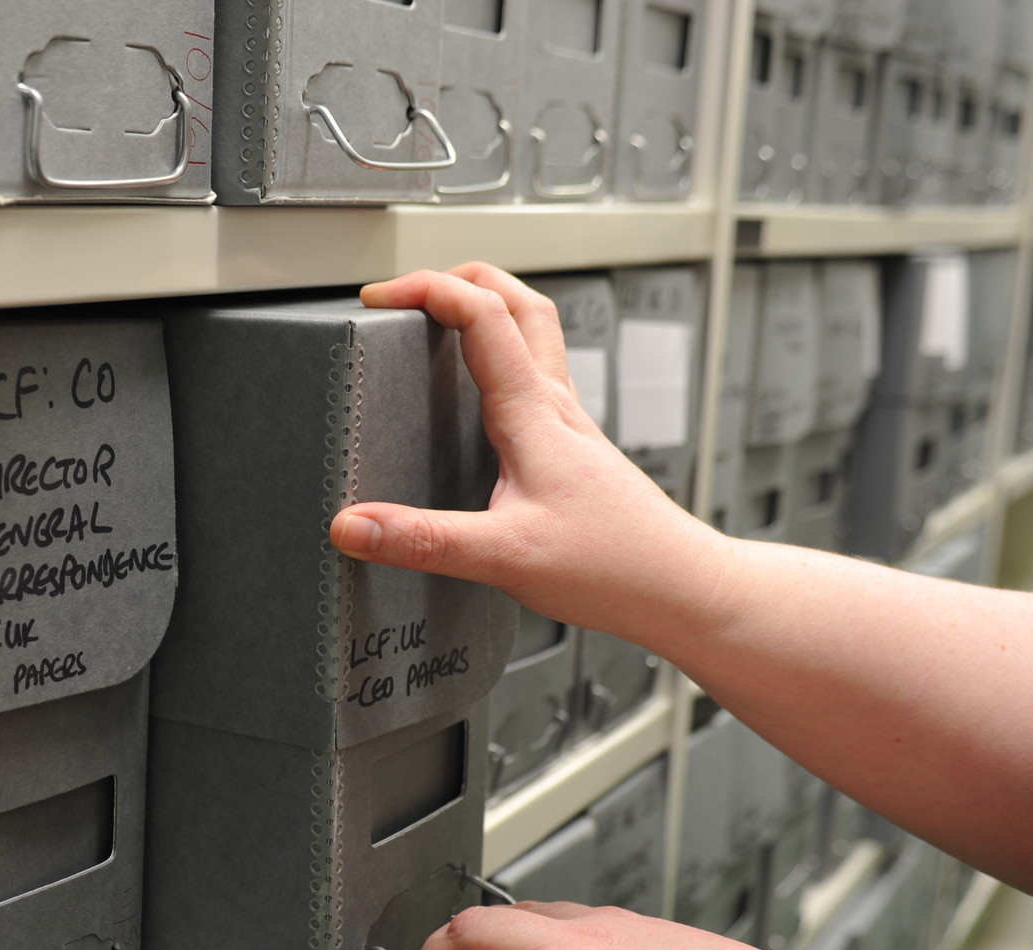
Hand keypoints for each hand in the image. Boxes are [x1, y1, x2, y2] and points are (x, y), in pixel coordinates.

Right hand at [327, 264, 733, 643]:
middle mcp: (556, 406)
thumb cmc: (615, 567)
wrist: (681, 588)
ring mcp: (570, 424)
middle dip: (458, 277)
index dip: (425, 288)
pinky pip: (537, 378)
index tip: (377, 298)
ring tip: (440, 322)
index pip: (481, 313)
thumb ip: (422, 540)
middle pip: (516, 300)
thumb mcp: (503, 556)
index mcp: (534, 413)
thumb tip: (351, 525)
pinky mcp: (576, 450)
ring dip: (487, 307)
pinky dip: (502, 360)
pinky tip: (482, 400)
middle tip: (409, 293)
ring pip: (533, 332)